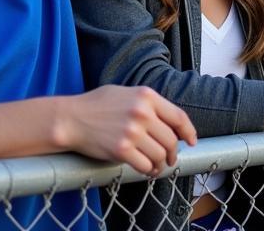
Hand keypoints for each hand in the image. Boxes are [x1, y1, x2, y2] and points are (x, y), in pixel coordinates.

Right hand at [63, 85, 196, 174]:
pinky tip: (147, 170)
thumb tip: (168, 120)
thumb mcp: (126, 93)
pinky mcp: (121, 150)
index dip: (189, 132)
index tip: (191, 141)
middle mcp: (142, 113)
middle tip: (170, 159)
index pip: (178, 116)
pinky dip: (149, 170)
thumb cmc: (97, 105)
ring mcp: (132, 132)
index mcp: (146, 96)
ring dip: (161, 164)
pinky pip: (145, 165)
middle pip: (171, 139)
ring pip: (160, 154)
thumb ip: (147, 104)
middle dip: (173, 153)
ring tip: (157, 166)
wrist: (72, 118)